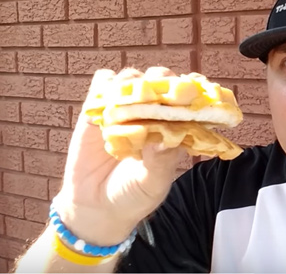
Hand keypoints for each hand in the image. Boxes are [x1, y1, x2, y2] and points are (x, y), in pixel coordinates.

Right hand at [54, 67, 185, 245]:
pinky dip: (105, 83)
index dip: (188, 91)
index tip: (190, 91)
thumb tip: (165, 136)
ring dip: (133, 81)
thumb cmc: (133, 196)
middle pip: (158, 81)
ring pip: (131, 78)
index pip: (184, 100)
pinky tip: (107, 97)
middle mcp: (149, 113)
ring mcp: (123, 109)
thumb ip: (160, 161)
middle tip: (159, 91)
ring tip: (132, 97)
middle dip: (161, 80)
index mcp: (172, 127)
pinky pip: (101, 84)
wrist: (95, 207)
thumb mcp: (151, 184)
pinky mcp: (95, 110)